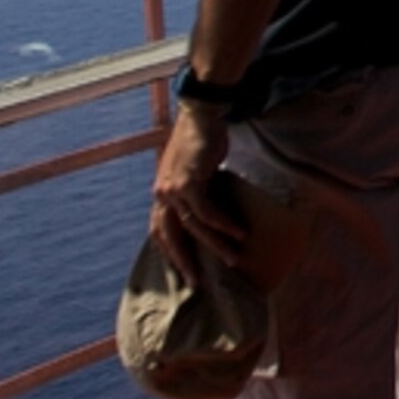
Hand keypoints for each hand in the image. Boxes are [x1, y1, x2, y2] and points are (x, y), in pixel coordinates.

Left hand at [150, 101, 244, 281]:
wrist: (200, 115)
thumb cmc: (200, 142)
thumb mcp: (193, 172)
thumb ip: (194, 191)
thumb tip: (208, 209)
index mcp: (160, 194)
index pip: (159, 231)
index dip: (170, 252)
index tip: (183, 270)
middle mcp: (161, 195)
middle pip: (170, 237)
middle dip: (184, 262)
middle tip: (196, 284)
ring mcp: (173, 189)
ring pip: (193, 228)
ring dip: (215, 244)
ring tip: (232, 258)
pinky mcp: (190, 183)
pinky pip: (207, 213)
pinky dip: (224, 224)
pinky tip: (239, 232)